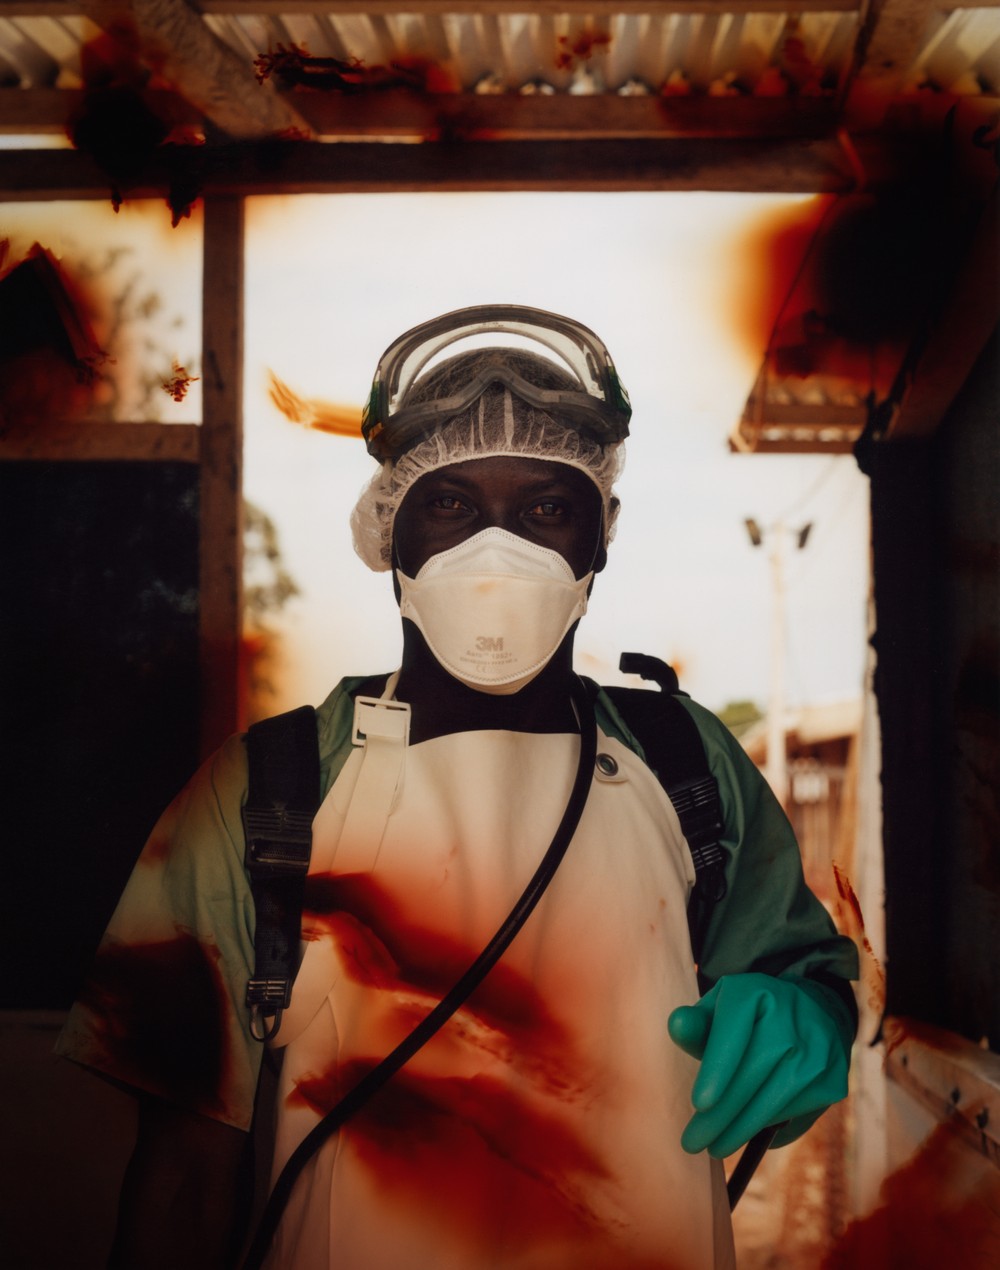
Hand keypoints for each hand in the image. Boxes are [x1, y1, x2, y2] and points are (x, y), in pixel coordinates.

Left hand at [667, 973, 849, 1158]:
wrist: (813, 1015)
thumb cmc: (752, 1018)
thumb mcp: (721, 1011)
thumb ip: (697, 1024)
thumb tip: (677, 1024)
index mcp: (756, 991)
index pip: (734, 1031)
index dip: (717, 1068)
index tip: (698, 1103)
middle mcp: (792, 1016)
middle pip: (752, 1072)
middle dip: (720, 1113)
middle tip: (692, 1142)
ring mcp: (818, 1049)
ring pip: (773, 1098)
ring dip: (740, 1129)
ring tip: (713, 1147)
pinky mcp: (832, 1079)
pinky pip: (792, 1110)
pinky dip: (764, 1126)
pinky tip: (742, 1134)